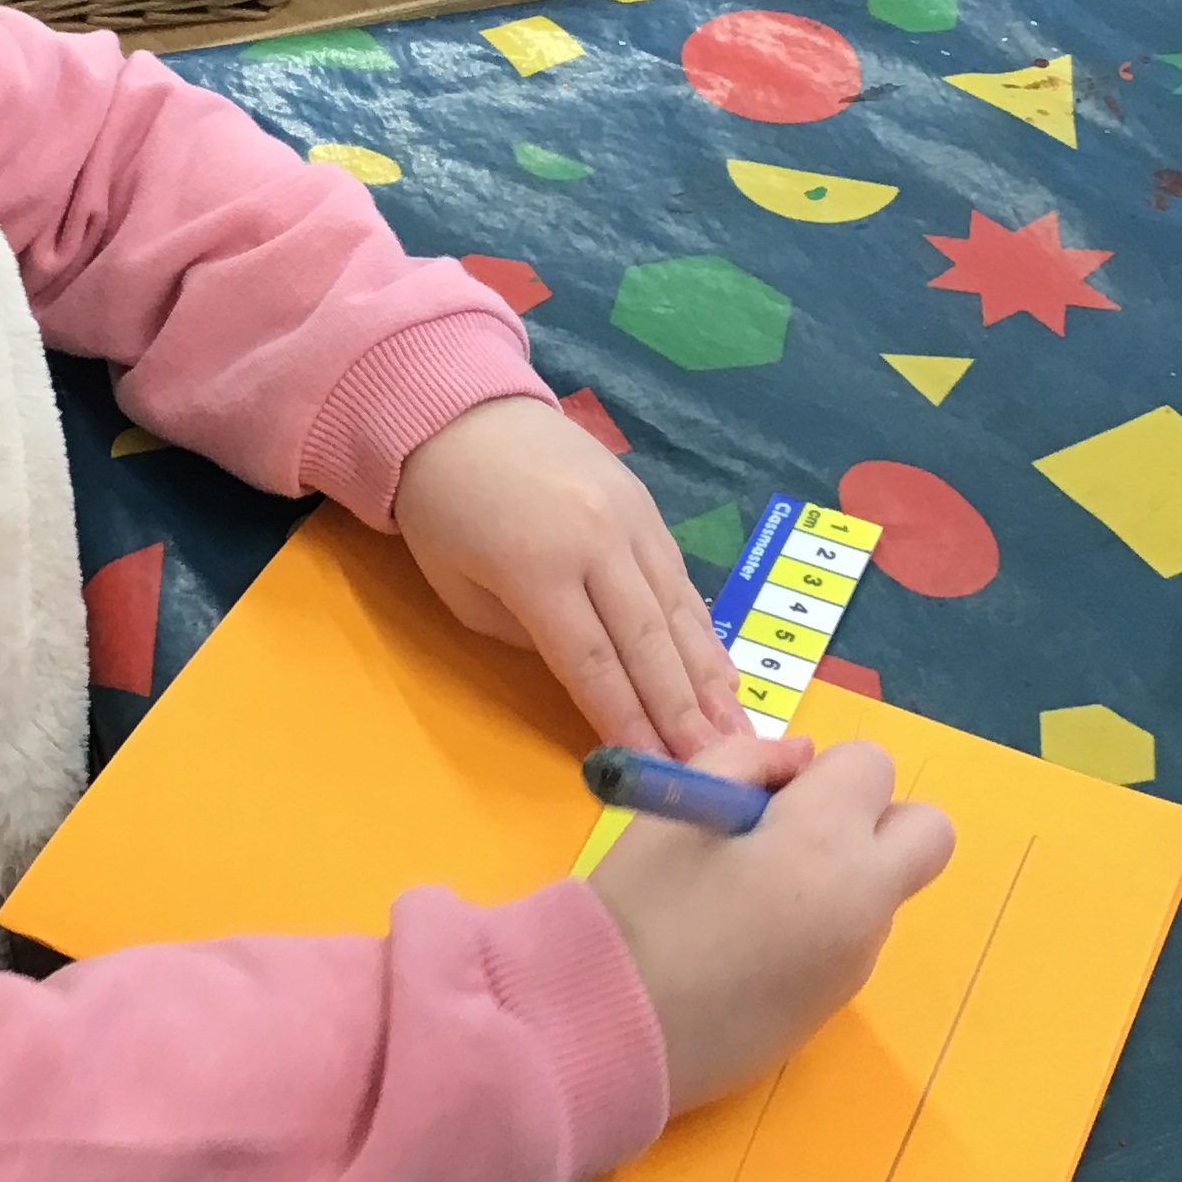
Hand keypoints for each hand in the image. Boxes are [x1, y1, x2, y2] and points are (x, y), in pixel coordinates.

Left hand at [393, 398, 743, 757]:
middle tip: (716, 767)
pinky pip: (681, 581)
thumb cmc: (444, 509)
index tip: (656, 769)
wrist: (460, 411)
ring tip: (737, 733)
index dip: (627, 721)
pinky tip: (723, 674)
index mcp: (538, 568)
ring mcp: (631, 520)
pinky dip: (704, 632)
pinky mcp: (648, 506)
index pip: (593, 663)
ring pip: (679, 613)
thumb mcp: (458, 586)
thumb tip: (587, 673)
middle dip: (682, 714)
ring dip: (709, 680)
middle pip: (648, 644)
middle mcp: (597, 543)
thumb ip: (522, 636)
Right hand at [585, 729, 953, 1111]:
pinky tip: (740, 950)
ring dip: (837, 878)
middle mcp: (863, 900)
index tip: (764, 800)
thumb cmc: (639, 905)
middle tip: (797, 837)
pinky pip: (847, 943)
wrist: (614, 1032)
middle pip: (927, 833)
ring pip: (881, 891)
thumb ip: (748, 760)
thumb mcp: (679, 803)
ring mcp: (855, 961)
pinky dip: (815, 929)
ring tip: (744, 901)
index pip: (873, 766)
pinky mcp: (833, 1009)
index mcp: (825, 840)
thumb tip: (801, 761)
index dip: (821, 772)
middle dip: (875, 819)